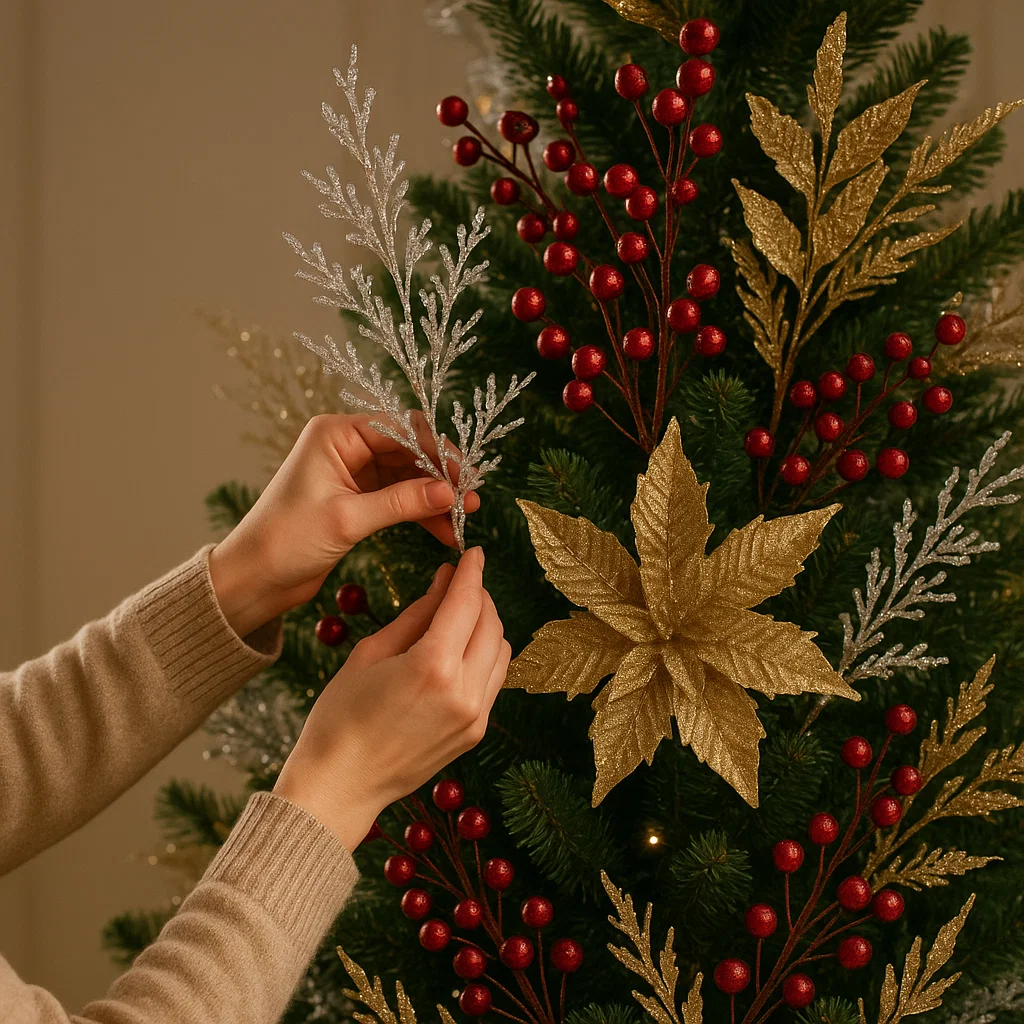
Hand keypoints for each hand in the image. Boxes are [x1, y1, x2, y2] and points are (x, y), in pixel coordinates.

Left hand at [209, 413, 479, 636]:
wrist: (254, 577)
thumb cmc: (286, 540)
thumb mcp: (348, 519)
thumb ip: (401, 502)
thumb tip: (449, 492)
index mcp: (336, 434)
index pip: (401, 428)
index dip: (436, 450)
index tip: (464, 476)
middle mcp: (346, 446)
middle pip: (410, 450)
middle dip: (441, 474)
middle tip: (470, 500)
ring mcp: (353, 472)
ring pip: (409, 475)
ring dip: (435, 496)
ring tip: (463, 518)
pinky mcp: (358, 498)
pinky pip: (400, 498)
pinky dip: (421, 512)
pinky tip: (444, 531)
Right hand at [272, 548, 508, 849]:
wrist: (340, 785)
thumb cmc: (341, 717)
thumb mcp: (372, 652)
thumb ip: (418, 614)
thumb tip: (446, 580)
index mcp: (433, 667)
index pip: (466, 603)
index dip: (471, 571)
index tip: (473, 551)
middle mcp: (465, 692)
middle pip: (491, 624)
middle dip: (479, 596)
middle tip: (459, 582)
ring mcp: (476, 717)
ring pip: (502, 651)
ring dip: (486, 625)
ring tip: (458, 616)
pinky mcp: (476, 733)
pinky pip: (494, 680)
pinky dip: (484, 656)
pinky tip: (459, 651)